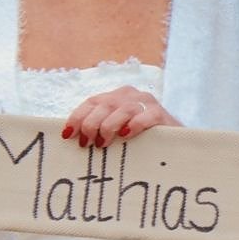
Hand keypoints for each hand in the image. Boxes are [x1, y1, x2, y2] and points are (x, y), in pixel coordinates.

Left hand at [62, 86, 181, 147]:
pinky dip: (133, 125)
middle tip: (86, 143)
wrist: (172, 144)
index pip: (92, 101)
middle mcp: (130, 95)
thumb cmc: (138, 140)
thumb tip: (70, 139)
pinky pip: (146, 116)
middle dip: (90, 124)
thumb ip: (98, 129)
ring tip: (103, 144)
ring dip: (108, 127)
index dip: (77, 117)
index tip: (66, 135)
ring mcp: (146, 102)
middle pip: (104, 104)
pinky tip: (125, 136)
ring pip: (122, 109)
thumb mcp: (115, 131)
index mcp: (116, 97)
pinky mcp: (161, 114)